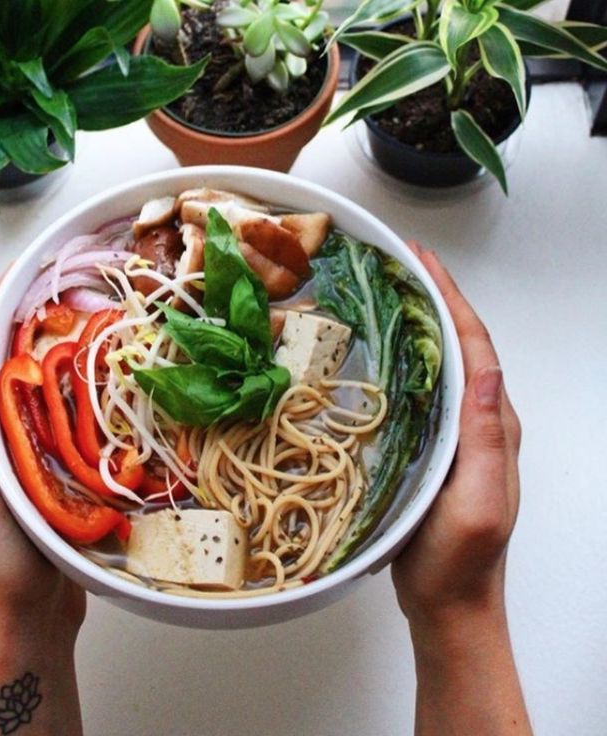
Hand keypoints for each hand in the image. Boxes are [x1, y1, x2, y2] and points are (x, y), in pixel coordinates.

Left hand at [0, 286, 85, 631]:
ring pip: (42, 388)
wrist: (26, 617)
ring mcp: (26, 451)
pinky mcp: (55, 467)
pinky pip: (66, 419)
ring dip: (60, 351)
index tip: (20, 275)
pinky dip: (81, 392)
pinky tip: (103, 375)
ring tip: (88, 316)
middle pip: (9, 365)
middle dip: (30, 322)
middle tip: (64, 285)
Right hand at [392, 243, 521, 628]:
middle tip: (401, 264)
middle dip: (434, 299)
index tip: (424, 263)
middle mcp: (477, 422)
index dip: (451, 301)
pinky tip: (381, 353)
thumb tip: (490, 375)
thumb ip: (487, 442)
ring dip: (419, 324)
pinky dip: (405, 360)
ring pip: (440, 365)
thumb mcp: (480, 503)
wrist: (448, 602)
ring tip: (389, 294)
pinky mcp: (432, 447)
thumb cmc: (460, 561)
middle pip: (459, 346)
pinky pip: (422, 391)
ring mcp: (455, 434)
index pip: (476, 348)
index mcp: (493, 426)